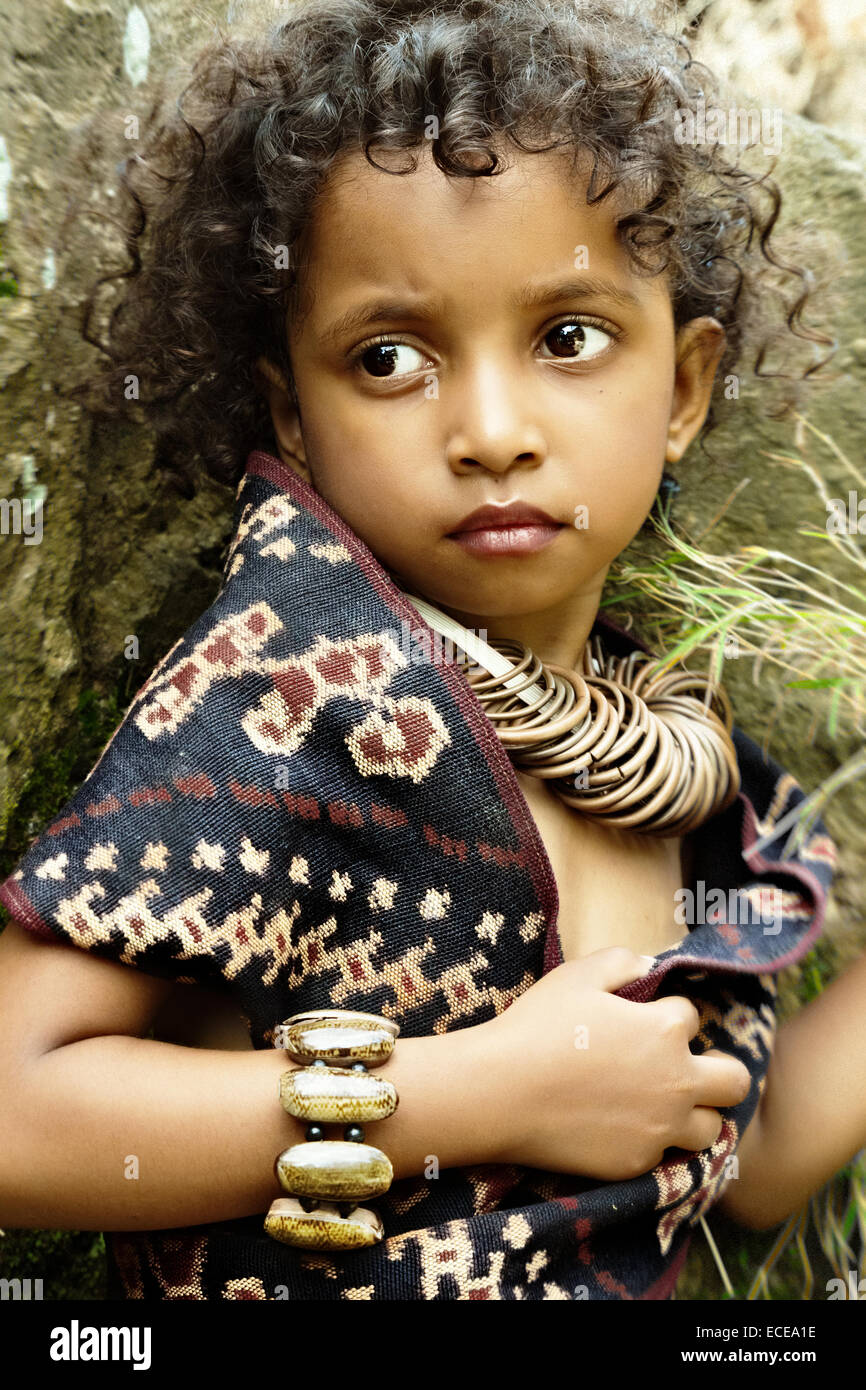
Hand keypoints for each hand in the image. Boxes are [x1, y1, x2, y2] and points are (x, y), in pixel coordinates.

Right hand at [482, 946, 750, 1180]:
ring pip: (711, 1128)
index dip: (668, 1015)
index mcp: (666, 1031)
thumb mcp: (578, 975)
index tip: (642, 1020)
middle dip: (720, 1070)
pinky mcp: (637, 1163)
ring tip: (666, 1104)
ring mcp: (660, 1129)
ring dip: (695, 1113)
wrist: (500, 1091)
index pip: (692, 1018)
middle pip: (735, 1081)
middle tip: (691, 1068)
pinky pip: (666, 1155)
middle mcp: (677, 1083)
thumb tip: (647, 965)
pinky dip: (655, 1141)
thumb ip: (622, 962)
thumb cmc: (539, 1027)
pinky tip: (627, 1128)